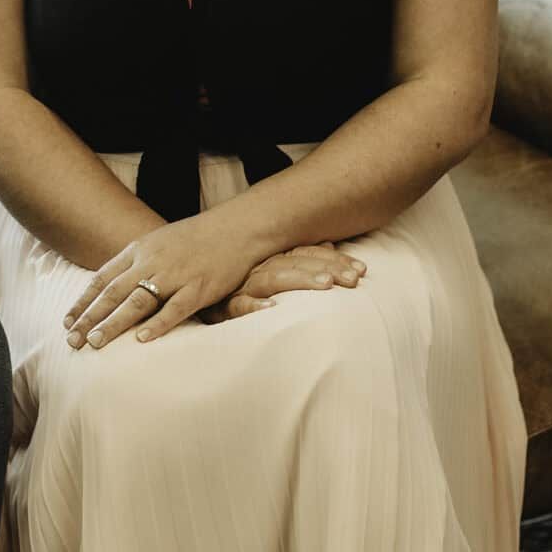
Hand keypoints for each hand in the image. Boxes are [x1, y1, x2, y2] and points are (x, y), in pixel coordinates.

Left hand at [65, 208, 260, 348]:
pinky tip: (142, 340)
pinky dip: (158, 324)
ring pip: (138, 301)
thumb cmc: (196, 238)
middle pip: (114, 292)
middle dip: (90, 317)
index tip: (67, 322)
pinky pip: (175, 308)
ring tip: (95, 342)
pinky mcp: (199, 287)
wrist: (235, 227)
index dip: (83, 301)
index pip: (102, 278)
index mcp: (139, 250)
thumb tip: (112, 285)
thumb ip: (136, 262)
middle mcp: (152, 261)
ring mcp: (175, 275)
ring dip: (114, 323)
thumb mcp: (158, 243)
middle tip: (72, 340)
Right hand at [209, 241, 365, 320]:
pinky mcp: (221, 305)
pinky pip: (237, 305)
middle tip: (354, 279)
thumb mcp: (268, 268)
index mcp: (269, 258)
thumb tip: (329, 242)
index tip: (362, 270)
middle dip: (327, 269)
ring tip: (325, 285)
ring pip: (272, 278)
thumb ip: (298, 256)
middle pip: (296, 263)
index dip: (335, 259)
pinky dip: (253, 307)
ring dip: (299, 280)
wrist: (189, 290)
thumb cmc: (234, 282)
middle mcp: (257, 267)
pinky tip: (270, 310)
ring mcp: (240, 285)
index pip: (306, 253)